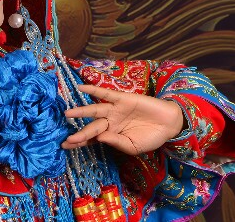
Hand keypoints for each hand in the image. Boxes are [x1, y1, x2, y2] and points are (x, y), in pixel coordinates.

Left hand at [61, 84, 185, 154]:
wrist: (169, 124)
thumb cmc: (151, 137)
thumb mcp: (133, 146)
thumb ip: (116, 142)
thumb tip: (99, 138)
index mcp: (111, 134)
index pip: (92, 138)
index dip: (80, 141)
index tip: (65, 146)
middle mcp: (110, 121)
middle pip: (91, 127)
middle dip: (79, 133)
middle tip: (66, 139)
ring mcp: (114, 110)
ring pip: (94, 110)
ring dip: (81, 111)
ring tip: (67, 114)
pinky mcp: (122, 99)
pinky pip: (105, 93)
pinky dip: (93, 90)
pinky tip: (81, 88)